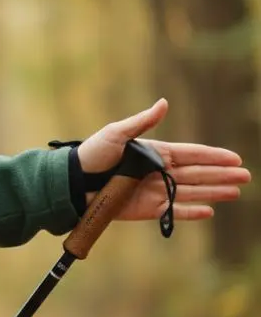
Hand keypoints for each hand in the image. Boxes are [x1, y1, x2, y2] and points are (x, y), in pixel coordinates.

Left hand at [77, 98, 251, 221]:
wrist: (73, 182)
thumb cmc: (92, 155)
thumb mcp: (117, 134)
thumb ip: (142, 122)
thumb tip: (164, 104)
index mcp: (155, 153)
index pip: (191, 154)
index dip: (213, 156)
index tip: (234, 158)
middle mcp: (158, 172)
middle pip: (197, 174)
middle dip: (221, 175)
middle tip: (246, 176)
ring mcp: (154, 191)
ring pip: (191, 192)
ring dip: (214, 192)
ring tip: (236, 192)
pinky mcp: (146, 209)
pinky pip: (173, 211)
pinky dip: (190, 212)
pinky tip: (209, 211)